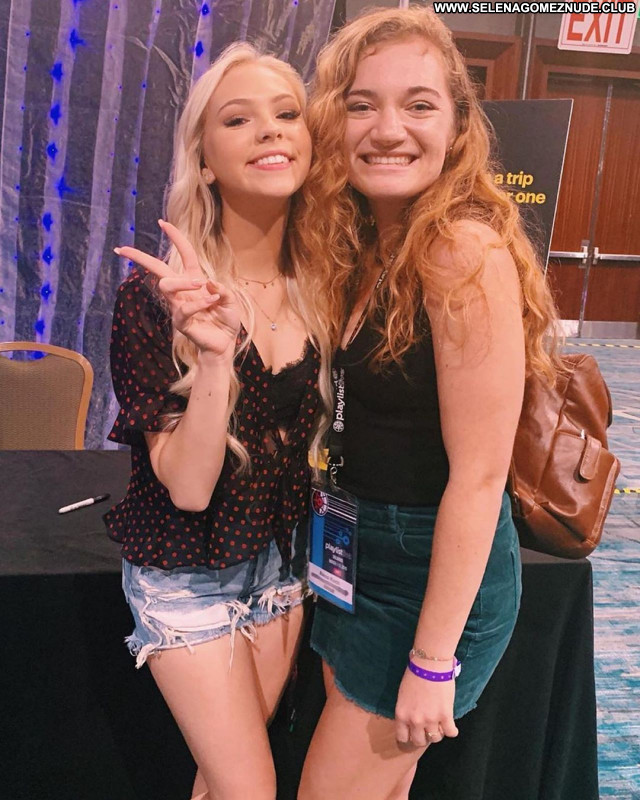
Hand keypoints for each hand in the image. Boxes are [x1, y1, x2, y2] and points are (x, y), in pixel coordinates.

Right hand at [115, 220, 240, 357]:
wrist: (224, 343)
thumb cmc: (225, 319)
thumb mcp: (230, 300)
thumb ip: (223, 290)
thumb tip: (207, 283)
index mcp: (195, 280)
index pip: (184, 254)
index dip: (175, 238)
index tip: (163, 222)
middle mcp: (183, 291)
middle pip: (158, 269)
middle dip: (140, 257)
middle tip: (122, 249)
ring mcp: (178, 305)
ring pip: (166, 285)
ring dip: (182, 282)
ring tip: (199, 284)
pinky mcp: (181, 322)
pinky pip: (183, 309)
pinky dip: (198, 303)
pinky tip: (211, 303)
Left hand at [394, 668, 458, 747]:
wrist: (429, 664)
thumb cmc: (414, 675)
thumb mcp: (403, 695)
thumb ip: (406, 710)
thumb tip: (411, 721)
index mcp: (401, 714)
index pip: (403, 738)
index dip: (409, 737)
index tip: (413, 734)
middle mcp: (415, 720)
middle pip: (419, 741)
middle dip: (424, 737)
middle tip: (427, 729)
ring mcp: (431, 720)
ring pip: (435, 739)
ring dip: (438, 732)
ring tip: (439, 724)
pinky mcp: (445, 716)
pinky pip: (450, 732)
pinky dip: (452, 730)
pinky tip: (451, 726)